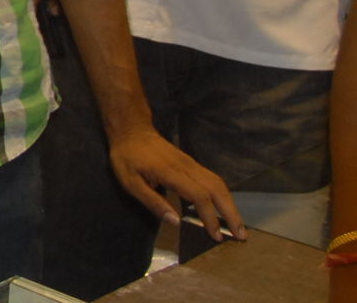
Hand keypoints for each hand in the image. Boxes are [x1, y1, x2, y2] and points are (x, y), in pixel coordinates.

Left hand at [108, 125, 244, 241]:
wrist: (132, 131)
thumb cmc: (128, 158)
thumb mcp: (130, 182)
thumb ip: (152, 202)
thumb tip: (176, 222)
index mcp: (171, 173)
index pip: (199, 196)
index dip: (210, 217)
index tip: (216, 236)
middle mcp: (187, 167)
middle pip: (217, 189)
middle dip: (231, 213)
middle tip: (240, 236)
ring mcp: (192, 164)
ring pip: (218, 184)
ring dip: (231, 205)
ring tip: (238, 227)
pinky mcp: (192, 164)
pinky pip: (213, 180)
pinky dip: (223, 196)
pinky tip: (225, 210)